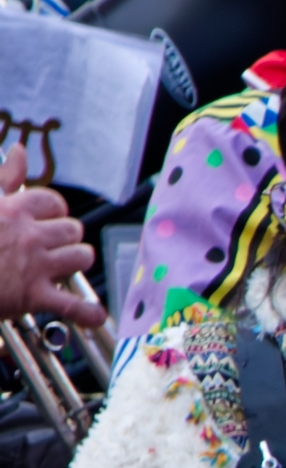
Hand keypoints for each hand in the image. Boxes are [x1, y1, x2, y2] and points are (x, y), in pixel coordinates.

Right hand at [0, 146, 102, 332]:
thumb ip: (3, 177)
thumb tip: (20, 152)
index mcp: (13, 211)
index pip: (53, 202)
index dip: (54, 210)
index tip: (48, 216)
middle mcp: (29, 236)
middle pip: (72, 229)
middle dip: (67, 235)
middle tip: (55, 242)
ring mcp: (34, 266)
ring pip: (81, 258)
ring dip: (77, 261)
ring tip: (66, 264)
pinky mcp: (34, 296)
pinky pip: (73, 305)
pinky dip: (86, 313)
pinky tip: (93, 315)